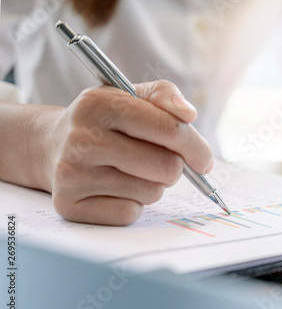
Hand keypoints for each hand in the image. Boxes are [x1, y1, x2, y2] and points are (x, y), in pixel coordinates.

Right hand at [47, 80, 212, 224]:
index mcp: (100, 104)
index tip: (204, 159)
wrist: (50, 145)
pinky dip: (132, 203)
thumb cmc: (103, 121)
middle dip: (174, 167)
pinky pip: (130, 213)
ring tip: (131, 170)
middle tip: (161, 160)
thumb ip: (164, 95)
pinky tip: (114, 187)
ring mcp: (72, 175)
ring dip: (152, 184)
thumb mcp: (129, 95)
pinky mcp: (70, 206)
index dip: (196, 147)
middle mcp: (81, 139)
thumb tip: (188, 114)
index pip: (169, 129)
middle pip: (167, 167)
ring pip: (152, 193)